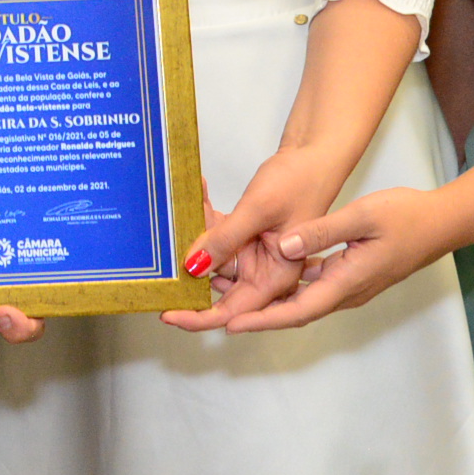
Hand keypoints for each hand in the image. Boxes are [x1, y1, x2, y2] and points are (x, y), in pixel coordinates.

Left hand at [161, 147, 349, 331]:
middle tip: (159, 272)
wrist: (314, 155)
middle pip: (220, 292)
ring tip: (188, 210)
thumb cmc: (301, 182)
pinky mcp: (248, 238)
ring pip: (214, 259)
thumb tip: (194, 266)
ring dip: (198, 238)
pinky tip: (200, 192)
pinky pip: (219, 237)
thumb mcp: (257, 211)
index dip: (200, 319)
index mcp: (278, 277)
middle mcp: (267, 272)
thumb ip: (225, 239)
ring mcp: (256, 255)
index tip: (169, 314)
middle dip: (189, 278)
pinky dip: (207, 220)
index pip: (235, 313)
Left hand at [216, 185, 456, 332]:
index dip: (261, 319)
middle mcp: (345, 293)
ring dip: (266, 303)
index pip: (295, 311)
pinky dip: (285, 286)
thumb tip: (285, 246)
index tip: (229, 324)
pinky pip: (311, 288)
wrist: (442, 223)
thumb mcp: (361, 216)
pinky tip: (265, 273)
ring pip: (299, 301)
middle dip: (253, 317)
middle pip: (291, 313)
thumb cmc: (406, 217)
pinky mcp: (350, 276)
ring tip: (228, 294)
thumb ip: (321, 233)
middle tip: (213, 317)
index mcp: (346, 283)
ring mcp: (349, 287)